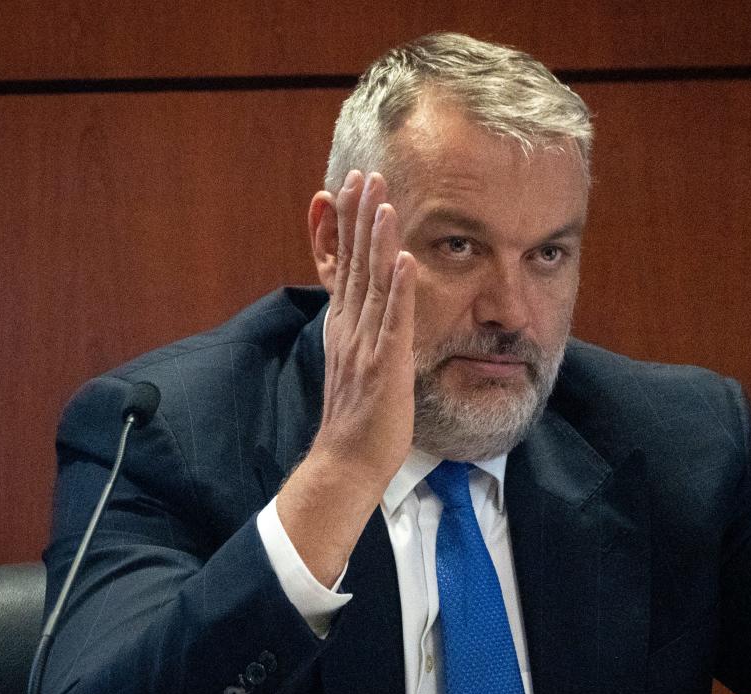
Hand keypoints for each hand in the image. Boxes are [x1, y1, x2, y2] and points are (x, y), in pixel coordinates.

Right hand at [279, 170, 417, 585]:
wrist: (347, 460)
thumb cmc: (358, 417)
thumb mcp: (355, 363)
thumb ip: (360, 330)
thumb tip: (364, 304)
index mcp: (344, 326)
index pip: (347, 266)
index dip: (350, 225)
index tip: (352, 188)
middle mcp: (350, 328)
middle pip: (356, 263)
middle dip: (361, 217)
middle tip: (365, 175)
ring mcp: (366, 345)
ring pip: (373, 283)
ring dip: (378, 240)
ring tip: (384, 201)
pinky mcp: (385, 365)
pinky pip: (394, 321)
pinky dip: (399, 289)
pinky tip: (406, 259)